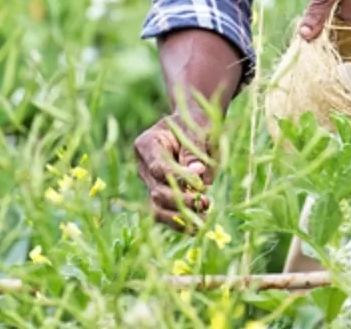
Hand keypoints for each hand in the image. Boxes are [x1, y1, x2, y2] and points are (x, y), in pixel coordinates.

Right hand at [134, 112, 214, 231]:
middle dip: (181, 201)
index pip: (158, 168)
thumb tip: (196, 173)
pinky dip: (182, 222)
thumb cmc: (196, 125)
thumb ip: (194, 151)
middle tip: (206, 201)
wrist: (195, 127)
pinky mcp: (161, 196)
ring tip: (204, 217)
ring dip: (181, 217)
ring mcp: (151, 183)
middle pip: (156, 192)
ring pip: (157, 209)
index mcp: (147, 144)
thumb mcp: (197, 131)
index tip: (201, 172)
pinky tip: (199, 225)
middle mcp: (144, 166)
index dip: (179, 176)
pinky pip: (167, 215)